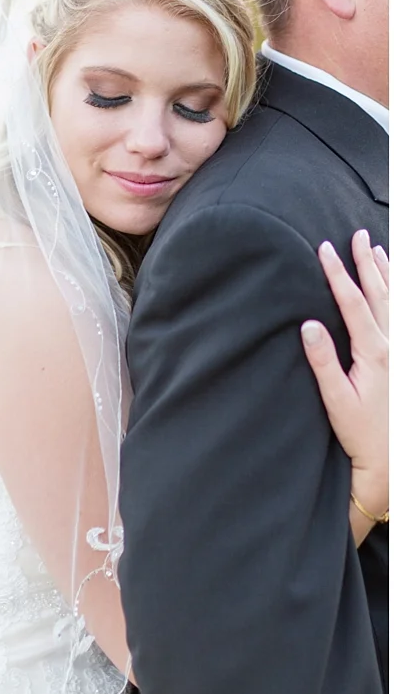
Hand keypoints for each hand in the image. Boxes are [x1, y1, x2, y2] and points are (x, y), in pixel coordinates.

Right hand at [302, 230, 388, 528]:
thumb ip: (323, 360)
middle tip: (358, 236)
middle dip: (367, 264)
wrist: (391, 457)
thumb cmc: (361, 431)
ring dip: (387, 275)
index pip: (353, 303)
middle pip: (380, 295)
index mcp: (375, 352)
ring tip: (379, 250)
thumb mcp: (336, 398)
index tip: (326, 249)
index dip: (338, 274)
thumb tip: (308, 324)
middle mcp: (393, 346)